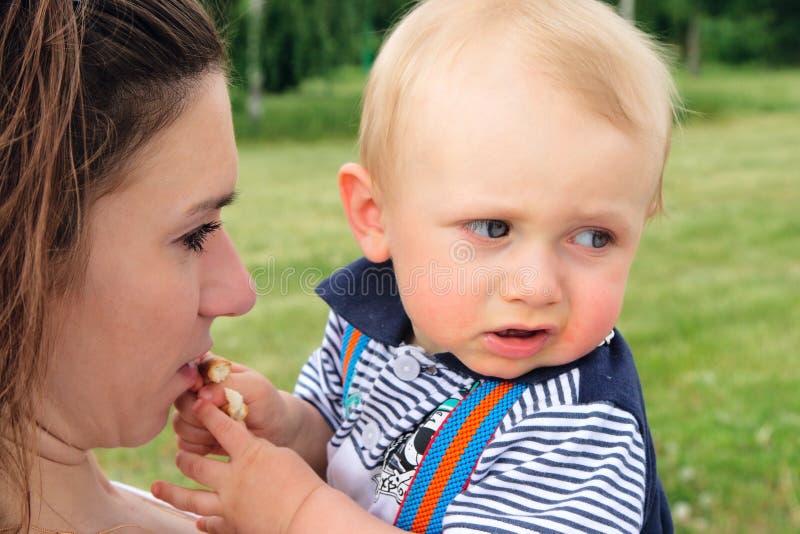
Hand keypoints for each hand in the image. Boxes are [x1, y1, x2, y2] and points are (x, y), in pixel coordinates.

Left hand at [154, 398, 327, 533]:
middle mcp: (232, 478)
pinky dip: (204, 522)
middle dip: (185, 457)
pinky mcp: (233, 525)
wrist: (307, 514)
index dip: (208, 414)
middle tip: (179, 454)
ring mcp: (229, 504)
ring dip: (173, 492)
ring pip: (191, 498)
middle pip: (197, 465)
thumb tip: (244, 450)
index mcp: (249, 454)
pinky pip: (211, 524)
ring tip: (158, 487)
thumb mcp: (280, 455)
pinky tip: (198, 522)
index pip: (222, 428)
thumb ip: (257, 450)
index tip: (195, 405)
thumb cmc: (302, 481)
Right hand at [173, 354, 288, 455]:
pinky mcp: (193, 438)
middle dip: (201, 412)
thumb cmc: (266, 403)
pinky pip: (184, 444)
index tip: (211, 396)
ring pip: (179, 424)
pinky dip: (201, 447)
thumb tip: (201, 393)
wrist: (275, 431)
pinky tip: (219, 443)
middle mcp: (197, 391)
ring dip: (203, 431)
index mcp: (210, 370)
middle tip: (226, 416)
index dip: (194, 386)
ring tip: (227, 429)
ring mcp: (193, 415)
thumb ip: (229, 383)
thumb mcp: (255, 386)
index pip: (186, 372)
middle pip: (179, 400)